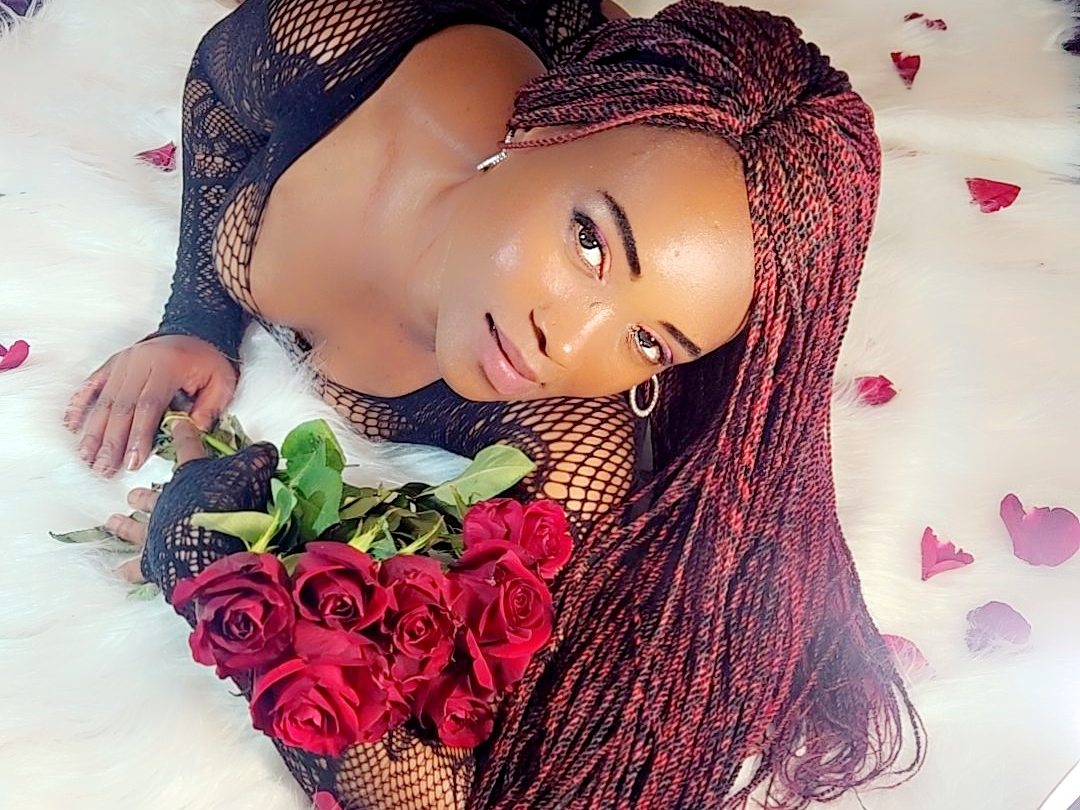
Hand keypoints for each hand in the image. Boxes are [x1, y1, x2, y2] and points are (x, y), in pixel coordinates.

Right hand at [65, 335, 237, 477]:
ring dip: (94, 431)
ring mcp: (123, 362)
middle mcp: (140, 362)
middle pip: (122, 406)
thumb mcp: (222, 382)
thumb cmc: (207, 361)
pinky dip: (80, 405)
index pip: (149, 405)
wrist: (194, 331)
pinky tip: (71, 425)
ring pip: (104, 400)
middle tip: (103, 468)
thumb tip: (193, 431)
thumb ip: (210, 407)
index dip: (138, 435)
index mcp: (167, 366)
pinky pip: (92, 384)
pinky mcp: (113, 363)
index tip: (132, 462)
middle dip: (111, 442)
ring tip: (87, 457)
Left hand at [107, 419, 277, 597]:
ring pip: (137, 528)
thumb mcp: (253, 471)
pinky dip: (127, 571)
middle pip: (153, 495)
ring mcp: (158, 532)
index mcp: (190, 477)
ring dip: (125, 526)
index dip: (185, 434)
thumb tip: (266, 449)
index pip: (189, 448)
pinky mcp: (154, 562)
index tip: (176, 424)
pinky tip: (118, 571)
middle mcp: (169, 503)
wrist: (209, 543)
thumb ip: (259, 458)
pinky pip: (136, 568)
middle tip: (132, 495)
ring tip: (113, 521)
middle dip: (144, 495)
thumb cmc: (230, 503)